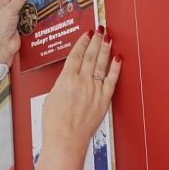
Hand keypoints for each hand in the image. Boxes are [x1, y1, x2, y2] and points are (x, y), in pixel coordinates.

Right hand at [42, 28, 120, 146]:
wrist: (66, 139)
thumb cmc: (55, 122)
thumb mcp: (51, 97)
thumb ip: (62, 85)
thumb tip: (69, 80)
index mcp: (66, 79)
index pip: (76, 55)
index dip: (82, 43)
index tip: (86, 34)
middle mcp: (82, 81)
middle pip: (91, 56)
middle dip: (96, 41)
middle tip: (100, 30)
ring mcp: (94, 90)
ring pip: (102, 64)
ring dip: (105, 49)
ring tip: (108, 38)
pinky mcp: (103, 100)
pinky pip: (112, 80)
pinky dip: (115, 68)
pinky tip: (117, 58)